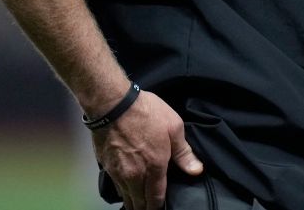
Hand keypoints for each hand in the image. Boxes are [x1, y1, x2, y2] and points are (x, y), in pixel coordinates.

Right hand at [91, 90, 202, 209]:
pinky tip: (128, 189)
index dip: (159, 206)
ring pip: (126, 197)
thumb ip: (184, 153)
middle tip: (151, 207)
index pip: (156, 198)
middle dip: (146, 208)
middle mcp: (135, 175)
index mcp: (155, 167)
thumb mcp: (174, 128)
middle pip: (139, 204)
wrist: (113, 105)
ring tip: (141, 203)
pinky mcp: (106, 167)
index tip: (162, 207)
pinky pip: (116, 187)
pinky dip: (123, 191)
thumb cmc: (146, 112)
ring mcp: (118, 173)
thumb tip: (197, 170)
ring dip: (134, 202)